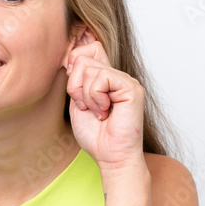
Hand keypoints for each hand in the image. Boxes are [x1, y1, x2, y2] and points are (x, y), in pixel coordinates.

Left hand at [65, 29, 146, 171]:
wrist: (110, 157)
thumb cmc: (96, 135)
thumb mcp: (77, 101)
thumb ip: (76, 79)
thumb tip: (73, 57)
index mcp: (105, 77)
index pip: (88, 48)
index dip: (74, 64)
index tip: (76, 92)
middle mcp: (117, 75)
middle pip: (83, 57)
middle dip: (75, 85)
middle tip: (87, 106)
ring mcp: (125, 80)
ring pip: (88, 68)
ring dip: (86, 96)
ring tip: (98, 112)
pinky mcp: (131, 87)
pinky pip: (101, 78)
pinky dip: (95, 97)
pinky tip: (105, 111)